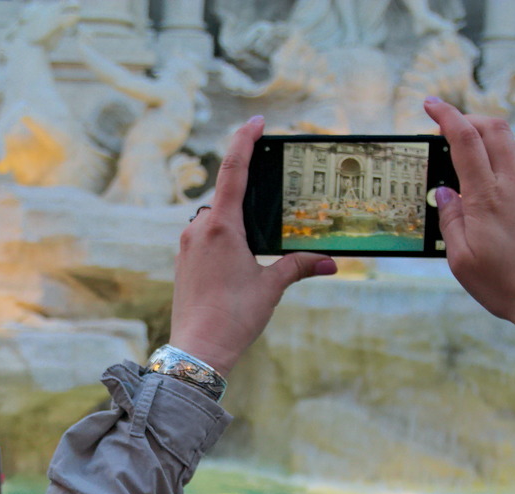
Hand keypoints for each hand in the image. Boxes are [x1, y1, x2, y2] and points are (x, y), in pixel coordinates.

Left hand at [169, 116, 336, 376]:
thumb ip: (299, 266)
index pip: (232, 169)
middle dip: (248, 188)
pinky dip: (224, 235)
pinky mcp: (183, 261)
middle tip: (274, 185)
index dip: (244, 140)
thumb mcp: (272, 287)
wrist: (197, 350)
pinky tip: (241, 254)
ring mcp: (187, 245)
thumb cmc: (234, 318)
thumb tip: (332, 262)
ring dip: (236, 217)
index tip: (257, 121)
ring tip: (261, 231)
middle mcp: (197, 229)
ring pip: (214, 217)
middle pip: (225, 194)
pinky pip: (205, 236)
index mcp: (221, 226)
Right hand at [424, 98, 514, 347]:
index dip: (446, 114)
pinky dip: (499, 171)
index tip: (430, 104)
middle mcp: (514, 187)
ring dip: (486, 143)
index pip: (465, 139)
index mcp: (488, 197)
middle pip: (495, 128)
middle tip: (448, 127)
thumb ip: (451, 220)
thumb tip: (445, 193)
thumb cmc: (506, 286)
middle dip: (469, 117)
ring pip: (510, 149)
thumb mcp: (462, 260)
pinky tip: (488, 199)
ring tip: (464, 165)